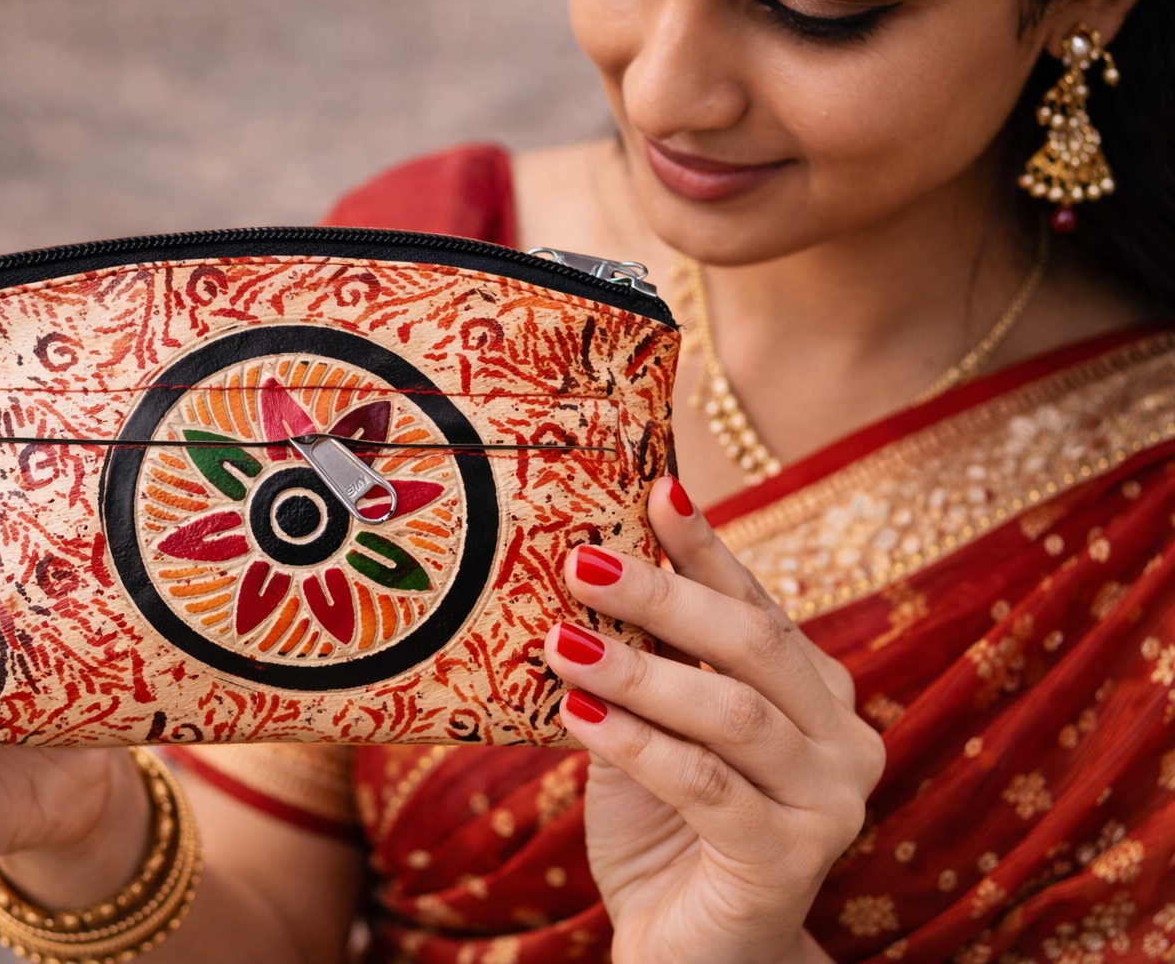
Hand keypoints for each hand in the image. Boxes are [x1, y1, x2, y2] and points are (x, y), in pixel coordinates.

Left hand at [545, 477, 884, 963]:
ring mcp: (829, 805)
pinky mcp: (789, 862)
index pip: (761, 605)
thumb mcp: (652, 728)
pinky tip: (576, 713)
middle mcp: (845, 742)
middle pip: (755, 645)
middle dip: (664, 596)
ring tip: (561, 641)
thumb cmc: (666, 828)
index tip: (657, 490)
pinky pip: (707, 784)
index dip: (708, 549)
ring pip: (732, 712)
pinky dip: (637, 742)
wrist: (688, 950)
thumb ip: (648, 660)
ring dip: (638, 670)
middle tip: (583, 562)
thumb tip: (595, 564)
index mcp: (820, 697)